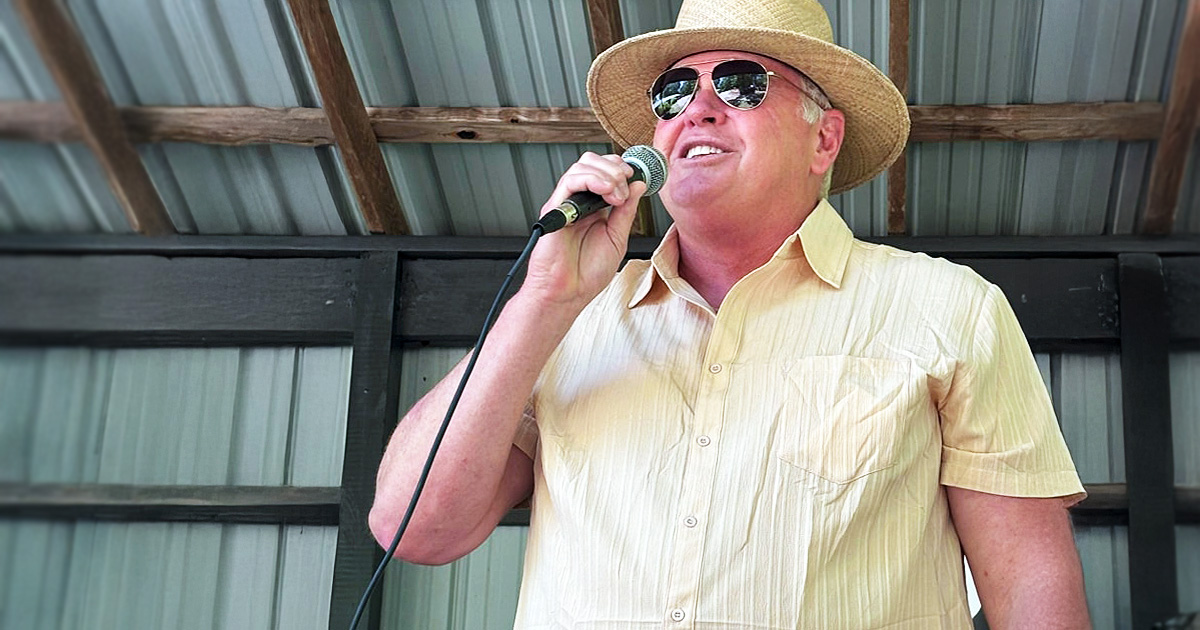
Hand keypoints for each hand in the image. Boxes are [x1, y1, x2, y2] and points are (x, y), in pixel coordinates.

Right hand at [521, 151, 647, 310]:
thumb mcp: (617, 238)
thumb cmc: (586, 273)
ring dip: (607, 174)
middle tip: (626, 186)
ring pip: (582, 166)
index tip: (637, 177)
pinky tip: (606, 193)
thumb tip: (637, 186)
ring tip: (617, 196)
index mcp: (594, 207)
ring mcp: (566, 203)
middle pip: (592, 162)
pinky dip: (591, 180)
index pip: (605, 171)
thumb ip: (626, 212)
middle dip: (615, 167)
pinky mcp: (555, 209)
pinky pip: (569, 181)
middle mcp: (579, 201)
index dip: (622, 168)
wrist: (568, 293)